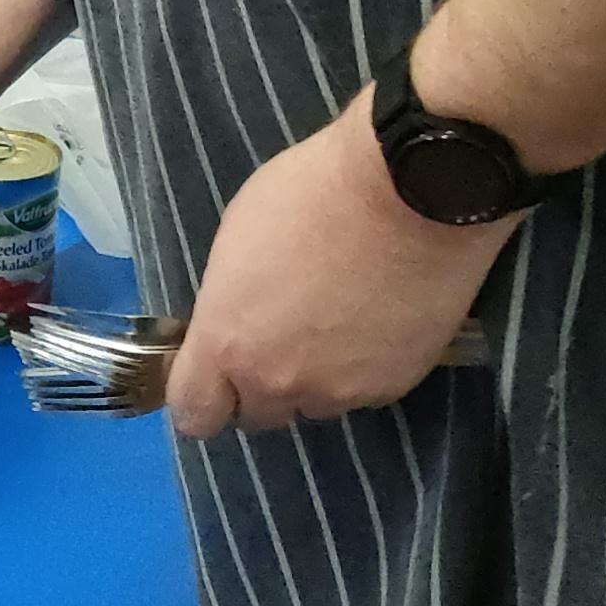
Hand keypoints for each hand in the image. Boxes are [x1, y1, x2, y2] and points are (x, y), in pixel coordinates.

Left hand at [164, 100, 504, 442]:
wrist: (412, 191)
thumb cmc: (313, 193)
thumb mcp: (238, 238)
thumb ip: (230, 303)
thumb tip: (236, 324)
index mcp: (226, 343)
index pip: (194, 413)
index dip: (201, 398)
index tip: (214, 375)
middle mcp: (278, 381)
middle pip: (256, 414)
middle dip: (260, 386)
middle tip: (282, 338)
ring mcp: (339, 390)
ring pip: (314, 404)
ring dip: (315, 379)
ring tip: (339, 324)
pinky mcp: (392, 386)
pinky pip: (363, 392)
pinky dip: (363, 368)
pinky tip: (377, 323)